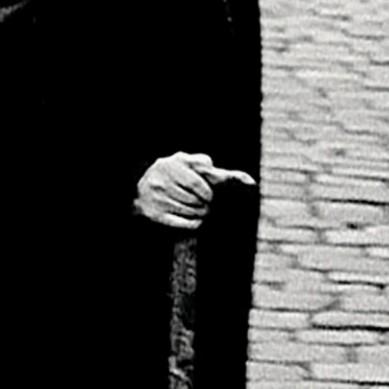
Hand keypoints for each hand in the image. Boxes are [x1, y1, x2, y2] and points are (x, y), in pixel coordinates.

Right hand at [133, 152, 253, 228]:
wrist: (137, 187)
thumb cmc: (173, 174)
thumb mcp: (190, 164)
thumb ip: (215, 170)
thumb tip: (251, 181)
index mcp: (172, 164)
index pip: (197, 184)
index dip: (208, 193)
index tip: (210, 196)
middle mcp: (161, 181)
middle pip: (196, 201)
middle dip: (205, 205)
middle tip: (206, 205)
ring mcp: (157, 199)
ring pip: (191, 212)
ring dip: (201, 214)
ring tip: (200, 211)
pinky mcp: (155, 215)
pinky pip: (183, 224)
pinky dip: (194, 224)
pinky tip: (196, 220)